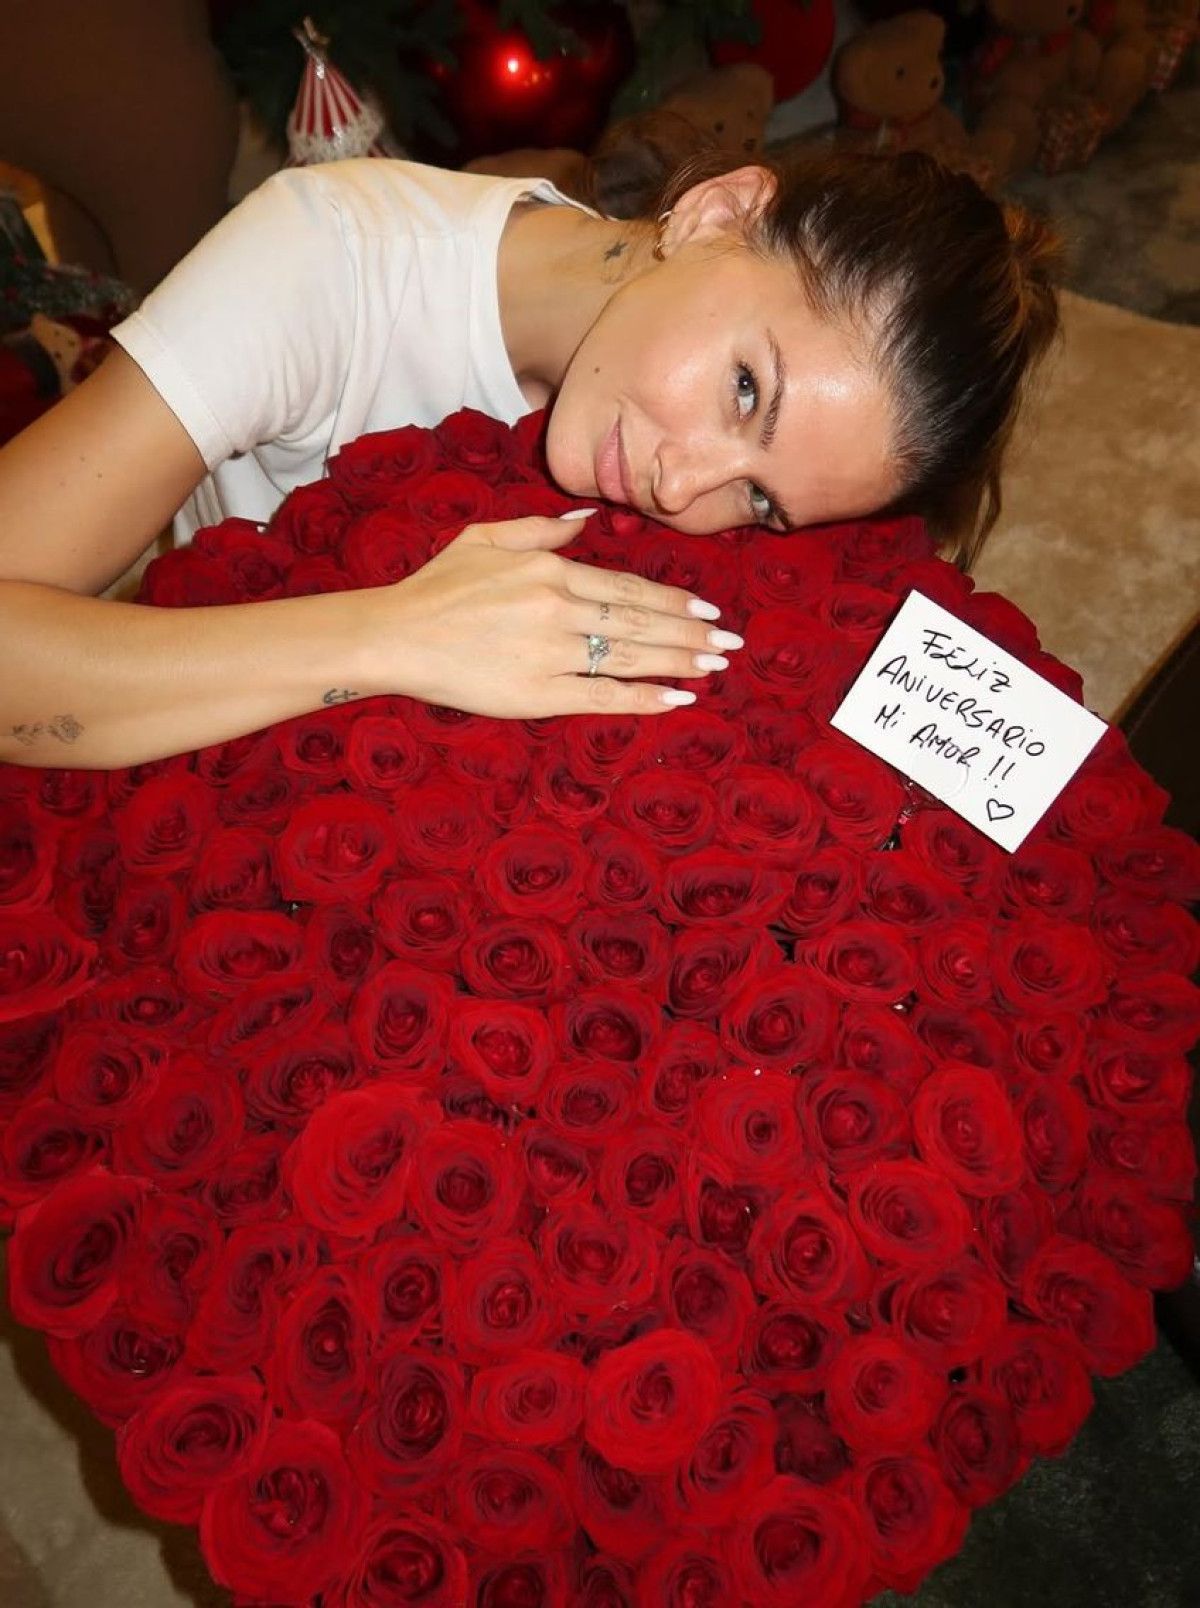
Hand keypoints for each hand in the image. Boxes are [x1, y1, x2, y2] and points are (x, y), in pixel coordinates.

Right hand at [367, 513, 741, 717]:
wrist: (396, 635)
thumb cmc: (438, 586)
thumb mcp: (487, 537)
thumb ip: (542, 528)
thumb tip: (589, 517)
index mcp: (550, 570)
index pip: (628, 589)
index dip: (674, 601)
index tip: (708, 610)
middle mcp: (559, 609)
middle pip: (640, 624)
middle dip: (692, 634)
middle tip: (730, 643)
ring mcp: (550, 654)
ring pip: (630, 658)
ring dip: (679, 663)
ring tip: (714, 666)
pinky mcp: (537, 694)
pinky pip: (601, 696)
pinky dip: (642, 699)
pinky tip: (676, 699)